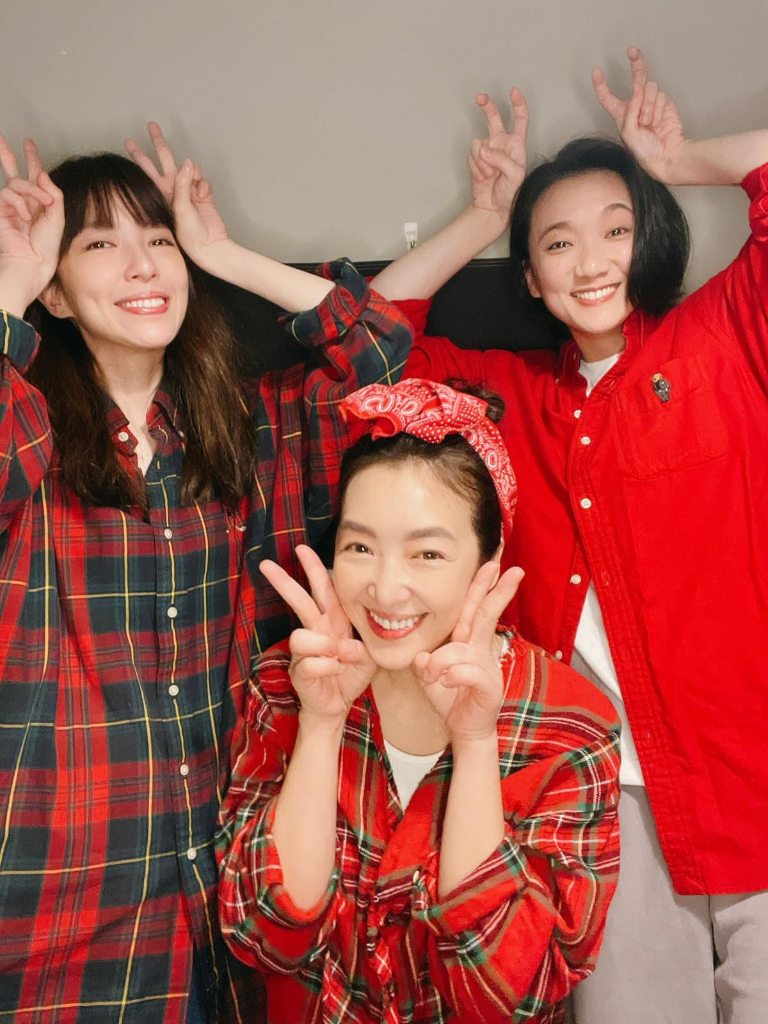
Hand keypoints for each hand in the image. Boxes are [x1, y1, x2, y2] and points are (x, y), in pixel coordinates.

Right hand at [0, 134, 63, 301]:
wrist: (31, 265)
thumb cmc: (46, 248)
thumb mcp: (57, 218)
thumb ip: (53, 194)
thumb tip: (42, 173)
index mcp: (40, 206)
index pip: (35, 178)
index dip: (32, 160)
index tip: (29, 144)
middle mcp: (25, 204)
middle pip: (15, 173)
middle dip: (8, 155)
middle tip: (1, 138)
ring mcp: (11, 208)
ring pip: (16, 182)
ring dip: (31, 190)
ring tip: (41, 204)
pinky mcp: (0, 212)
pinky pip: (8, 194)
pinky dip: (19, 202)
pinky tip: (25, 215)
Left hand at [125, 122, 227, 264]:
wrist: (209, 246)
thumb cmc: (189, 233)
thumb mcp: (181, 207)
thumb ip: (183, 183)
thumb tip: (188, 163)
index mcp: (162, 192)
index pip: (147, 169)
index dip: (138, 154)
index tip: (129, 141)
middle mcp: (173, 189)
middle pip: (164, 159)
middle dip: (159, 142)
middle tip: (152, 126)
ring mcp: (189, 191)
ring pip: (188, 168)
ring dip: (192, 170)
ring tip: (194, 178)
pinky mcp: (203, 194)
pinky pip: (203, 180)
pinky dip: (204, 185)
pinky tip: (204, 195)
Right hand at [260, 545, 375, 727]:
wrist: (337, 707)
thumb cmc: (351, 676)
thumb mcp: (366, 656)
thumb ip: (360, 646)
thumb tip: (344, 646)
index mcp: (334, 622)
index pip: (324, 590)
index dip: (314, 569)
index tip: (302, 549)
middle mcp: (316, 632)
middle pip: (299, 602)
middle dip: (284, 582)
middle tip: (266, 564)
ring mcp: (304, 651)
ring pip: (301, 636)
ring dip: (324, 646)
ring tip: (340, 657)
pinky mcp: (300, 672)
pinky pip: (310, 663)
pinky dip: (328, 668)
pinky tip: (336, 672)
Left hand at [414, 561, 523, 744]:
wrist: (465, 728)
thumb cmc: (450, 696)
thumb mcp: (430, 675)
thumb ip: (426, 661)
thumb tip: (422, 657)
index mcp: (470, 641)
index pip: (476, 607)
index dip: (484, 585)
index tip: (493, 563)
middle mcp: (482, 649)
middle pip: (487, 613)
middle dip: (498, 590)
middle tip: (515, 570)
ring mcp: (488, 666)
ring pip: (459, 649)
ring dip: (441, 662)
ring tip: (433, 676)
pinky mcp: (490, 686)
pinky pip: (466, 671)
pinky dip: (451, 676)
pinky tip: (446, 682)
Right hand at [468, 88, 528, 223]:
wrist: (494, 208)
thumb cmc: (510, 193)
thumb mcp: (515, 175)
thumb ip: (502, 159)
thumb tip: (484, 150)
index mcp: (516, 145)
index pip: (519, 119)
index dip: (518, 104)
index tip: (513, 92)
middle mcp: (501, 144)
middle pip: (494, 118)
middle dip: (487, 106)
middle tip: (480, 98)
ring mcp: (487, 151)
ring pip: (478, 143)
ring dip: (481, 161)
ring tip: (488, 174)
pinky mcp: (475, 160)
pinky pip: (471, 156)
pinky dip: (475, 168)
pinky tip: (483, 177)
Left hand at [592, 46, 686, 182]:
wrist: (666, 154)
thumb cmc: (644, 151)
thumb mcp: (629, 133)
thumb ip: (630, 111)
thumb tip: (637, 91)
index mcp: (622, 115)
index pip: (609, 98)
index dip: (601, 85)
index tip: (596, 71)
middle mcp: (636, 106)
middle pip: (635, 79)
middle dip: (635, 64)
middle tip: (632, 51)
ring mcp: (651, 102)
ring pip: (647, 89)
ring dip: (647, 106)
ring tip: (648, 122)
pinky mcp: (664, 102)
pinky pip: (658, 95)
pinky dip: (657, 108)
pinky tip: (657, 122)